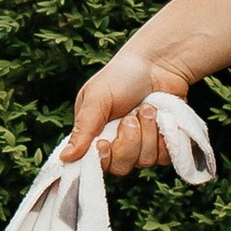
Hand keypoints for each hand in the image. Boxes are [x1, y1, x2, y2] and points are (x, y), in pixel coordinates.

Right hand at [66, 45, 186, 171]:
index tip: (105, 142)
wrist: (160, 64)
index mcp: (95, 134)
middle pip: (121, 166)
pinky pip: (165, 156)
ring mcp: (142, 146)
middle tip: (131, 116)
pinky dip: (165, 136)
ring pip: (145, 161)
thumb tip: (64, 158)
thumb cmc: (122, 76)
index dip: (103, 157)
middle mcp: (118, 144)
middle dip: (130, 141)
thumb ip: (83, 128)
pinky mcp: (163, 144)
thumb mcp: (97, 98)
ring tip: (148, 108)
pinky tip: (163, 117)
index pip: (95, 164)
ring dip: (149, 132)